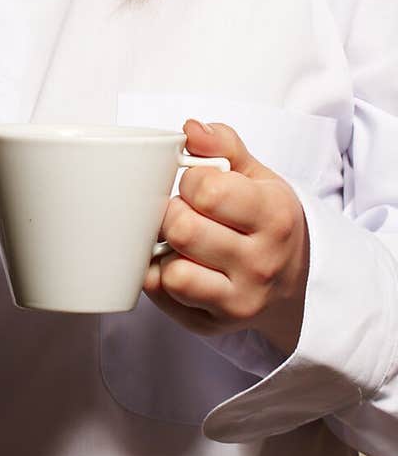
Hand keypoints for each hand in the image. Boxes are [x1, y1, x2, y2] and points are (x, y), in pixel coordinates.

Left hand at [142, 118, 309, 354]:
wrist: (297, 281)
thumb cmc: (267, 220)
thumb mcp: (259, 176)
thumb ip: (224, 145)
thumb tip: (191, 128)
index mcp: (274, 218)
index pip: (206, 191)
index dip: (191, 180)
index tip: (198, 184)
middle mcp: (260, 264)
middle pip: (182, 231)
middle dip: (172, 213)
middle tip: (183, 211)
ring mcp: (238, 302)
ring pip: (172, 274)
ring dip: (164, 252)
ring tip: (177, 241)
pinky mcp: (213, 326)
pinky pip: (163, 300)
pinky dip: (159, 279)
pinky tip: (175, 263)